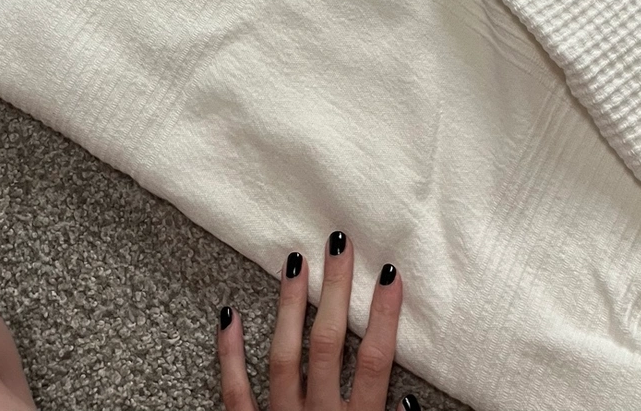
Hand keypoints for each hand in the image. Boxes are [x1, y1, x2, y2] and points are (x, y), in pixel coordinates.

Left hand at [216, 232, 418, 410]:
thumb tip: (410, 402)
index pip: (375, 362)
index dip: (384, 317)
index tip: (390, 273)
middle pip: (328, 345)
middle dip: (335, 291)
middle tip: (339, 244)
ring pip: (284, 358)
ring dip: (289, 307)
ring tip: (295, 261)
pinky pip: (235, 393)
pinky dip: (230, 354)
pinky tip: (230, 315)